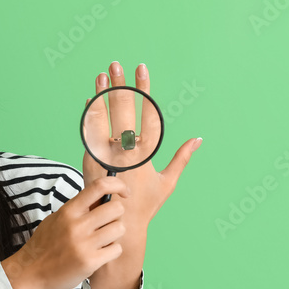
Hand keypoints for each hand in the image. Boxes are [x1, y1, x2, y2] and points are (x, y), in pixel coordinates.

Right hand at [2, 176, 129, 288]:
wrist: (30, 273)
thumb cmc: (44, 246)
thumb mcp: (56, 220)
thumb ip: (77, 209)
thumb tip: (102, 198)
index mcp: (68, 211)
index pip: (99, 186)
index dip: (117, 185)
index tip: (123, 193)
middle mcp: (77, 225)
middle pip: (116, 208)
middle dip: (116, 216)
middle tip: (108, 224)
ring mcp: (84, 244)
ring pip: (119, 228)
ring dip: (115, 235)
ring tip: (103, 241)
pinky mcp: (90, 262)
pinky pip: (116, 249)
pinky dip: (112, 252)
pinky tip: (100, 255)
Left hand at [82, 61, 200, 234]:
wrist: (119, 224)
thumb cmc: (147, 205)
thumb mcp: (168, 182)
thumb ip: (181, 158)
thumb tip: (198, 139)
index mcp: (147, 153)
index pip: (147, 113)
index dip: (144, 89)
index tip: (142, 70)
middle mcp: (127, 151)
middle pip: (123, 110)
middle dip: (120, 85)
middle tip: (117, 64)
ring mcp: (108, 155)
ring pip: (104, 118)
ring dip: (102, 95)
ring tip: (102, 75)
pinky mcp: (92, 161)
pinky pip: (90, 134)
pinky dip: (90, 116)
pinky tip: (90, 100)